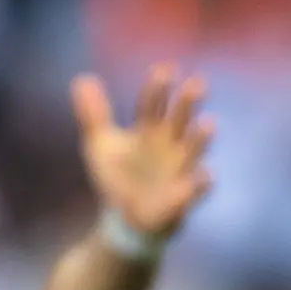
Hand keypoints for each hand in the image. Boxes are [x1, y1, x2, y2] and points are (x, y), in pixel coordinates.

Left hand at [73, 64, 213, 242]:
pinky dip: (202, 182)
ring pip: (194, 150)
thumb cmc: (117, 178)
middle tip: (196, 84)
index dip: (158, 88)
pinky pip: (196, 188)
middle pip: (180, 120)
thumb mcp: (100, 146)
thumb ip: (93, 114)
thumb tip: (82, 79)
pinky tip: (205, 174)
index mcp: (149, 130)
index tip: (165, 70)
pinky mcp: (183, 196)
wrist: (124, 220)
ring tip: (209, 123)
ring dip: (201, 138)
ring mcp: (178, 169)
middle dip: (188, 103)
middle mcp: (168, 145)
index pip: (153, 104)